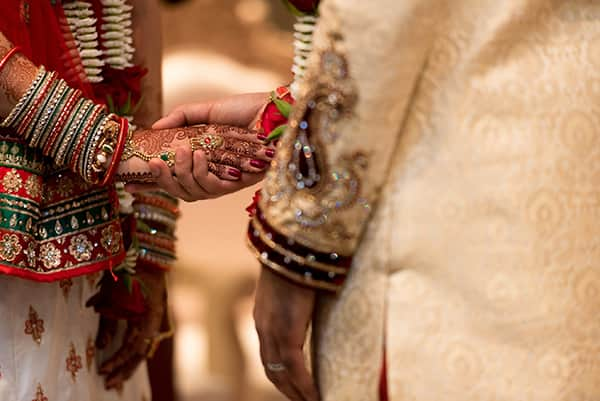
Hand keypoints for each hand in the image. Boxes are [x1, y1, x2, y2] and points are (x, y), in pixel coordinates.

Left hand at [92, 268, 166, 389]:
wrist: (148, 248)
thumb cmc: (131, 266)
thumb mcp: (115, 291)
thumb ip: (110, 317)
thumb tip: (102, 344)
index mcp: (151, 315)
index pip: (135, 346)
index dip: (119, 360)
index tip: (103, 370)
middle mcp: (155, 319)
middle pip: (141, 352)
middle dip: (124, 369)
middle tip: (108, 384)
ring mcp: (154, 316)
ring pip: (142, 346)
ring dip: (128, 363)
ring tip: (115, 378)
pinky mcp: (149, 313)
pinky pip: (141, 337)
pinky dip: (131, 350)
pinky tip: (123, 360)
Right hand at [126, 93, 271, 200]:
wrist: (273, 111)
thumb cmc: (245, 111)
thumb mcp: (207, 111)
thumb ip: (181, 118)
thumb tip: (154, 128)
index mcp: (201, 161)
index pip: (171, 177)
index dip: (149, 183)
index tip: (126, 184)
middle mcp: (211, 175)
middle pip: (180, 191)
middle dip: (162, 179)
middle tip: (154, 162)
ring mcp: (225, 181)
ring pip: (194, 193)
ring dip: (183, 174)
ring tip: (182, 153)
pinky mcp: (239, 183)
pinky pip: (213, 189)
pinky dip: (201, 174)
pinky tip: (198, 156)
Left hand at [254, 268, 319, 400]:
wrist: (292, 249)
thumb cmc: (298, 261)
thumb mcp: (293, 285)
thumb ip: (298, 300)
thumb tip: (315, 302)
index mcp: (263, 317)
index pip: (268, 356)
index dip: (280, 375)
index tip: (293, 388)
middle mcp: (263, 328)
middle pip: (271, 370)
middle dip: (288, 390)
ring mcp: (272, 332)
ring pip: (281, 374)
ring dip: (297, 393)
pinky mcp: (286, 333)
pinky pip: (294, 369)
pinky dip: (305, 387)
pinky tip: (316, 397)